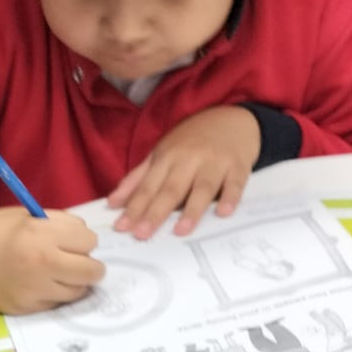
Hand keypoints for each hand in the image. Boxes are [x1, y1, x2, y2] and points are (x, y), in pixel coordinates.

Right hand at [0, 205, 103, 315]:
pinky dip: (54, 294)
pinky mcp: (25, 308)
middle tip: (79, 262)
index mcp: (42, 235)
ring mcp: (33, 290)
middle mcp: (41, 264)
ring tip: (57, 273)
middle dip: (90, 265)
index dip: (83, 239)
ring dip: (73, 282)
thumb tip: (89, 244)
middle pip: (91, 271)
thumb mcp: (30, 216)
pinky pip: (56, 303)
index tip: (74, 241)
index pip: (89, 241)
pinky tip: (40, 283)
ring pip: (77, 291)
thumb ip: (62, 226)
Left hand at [110, 106, 260, 237]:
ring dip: (192, 210)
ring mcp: (215, 162)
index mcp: (167, 157)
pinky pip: (235, 183)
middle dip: (156, 212)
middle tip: (143, 234)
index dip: (134, 207)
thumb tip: (112, 202)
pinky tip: (223, 212)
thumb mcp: (161, 153)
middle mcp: (189, 159)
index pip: (148, 186)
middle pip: (171, 189)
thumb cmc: (192, 140)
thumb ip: (138, 178)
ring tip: (180, 231)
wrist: (232, 117)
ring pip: (202, 188)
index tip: (122, 227)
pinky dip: (230, 197)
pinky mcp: (238, 165)